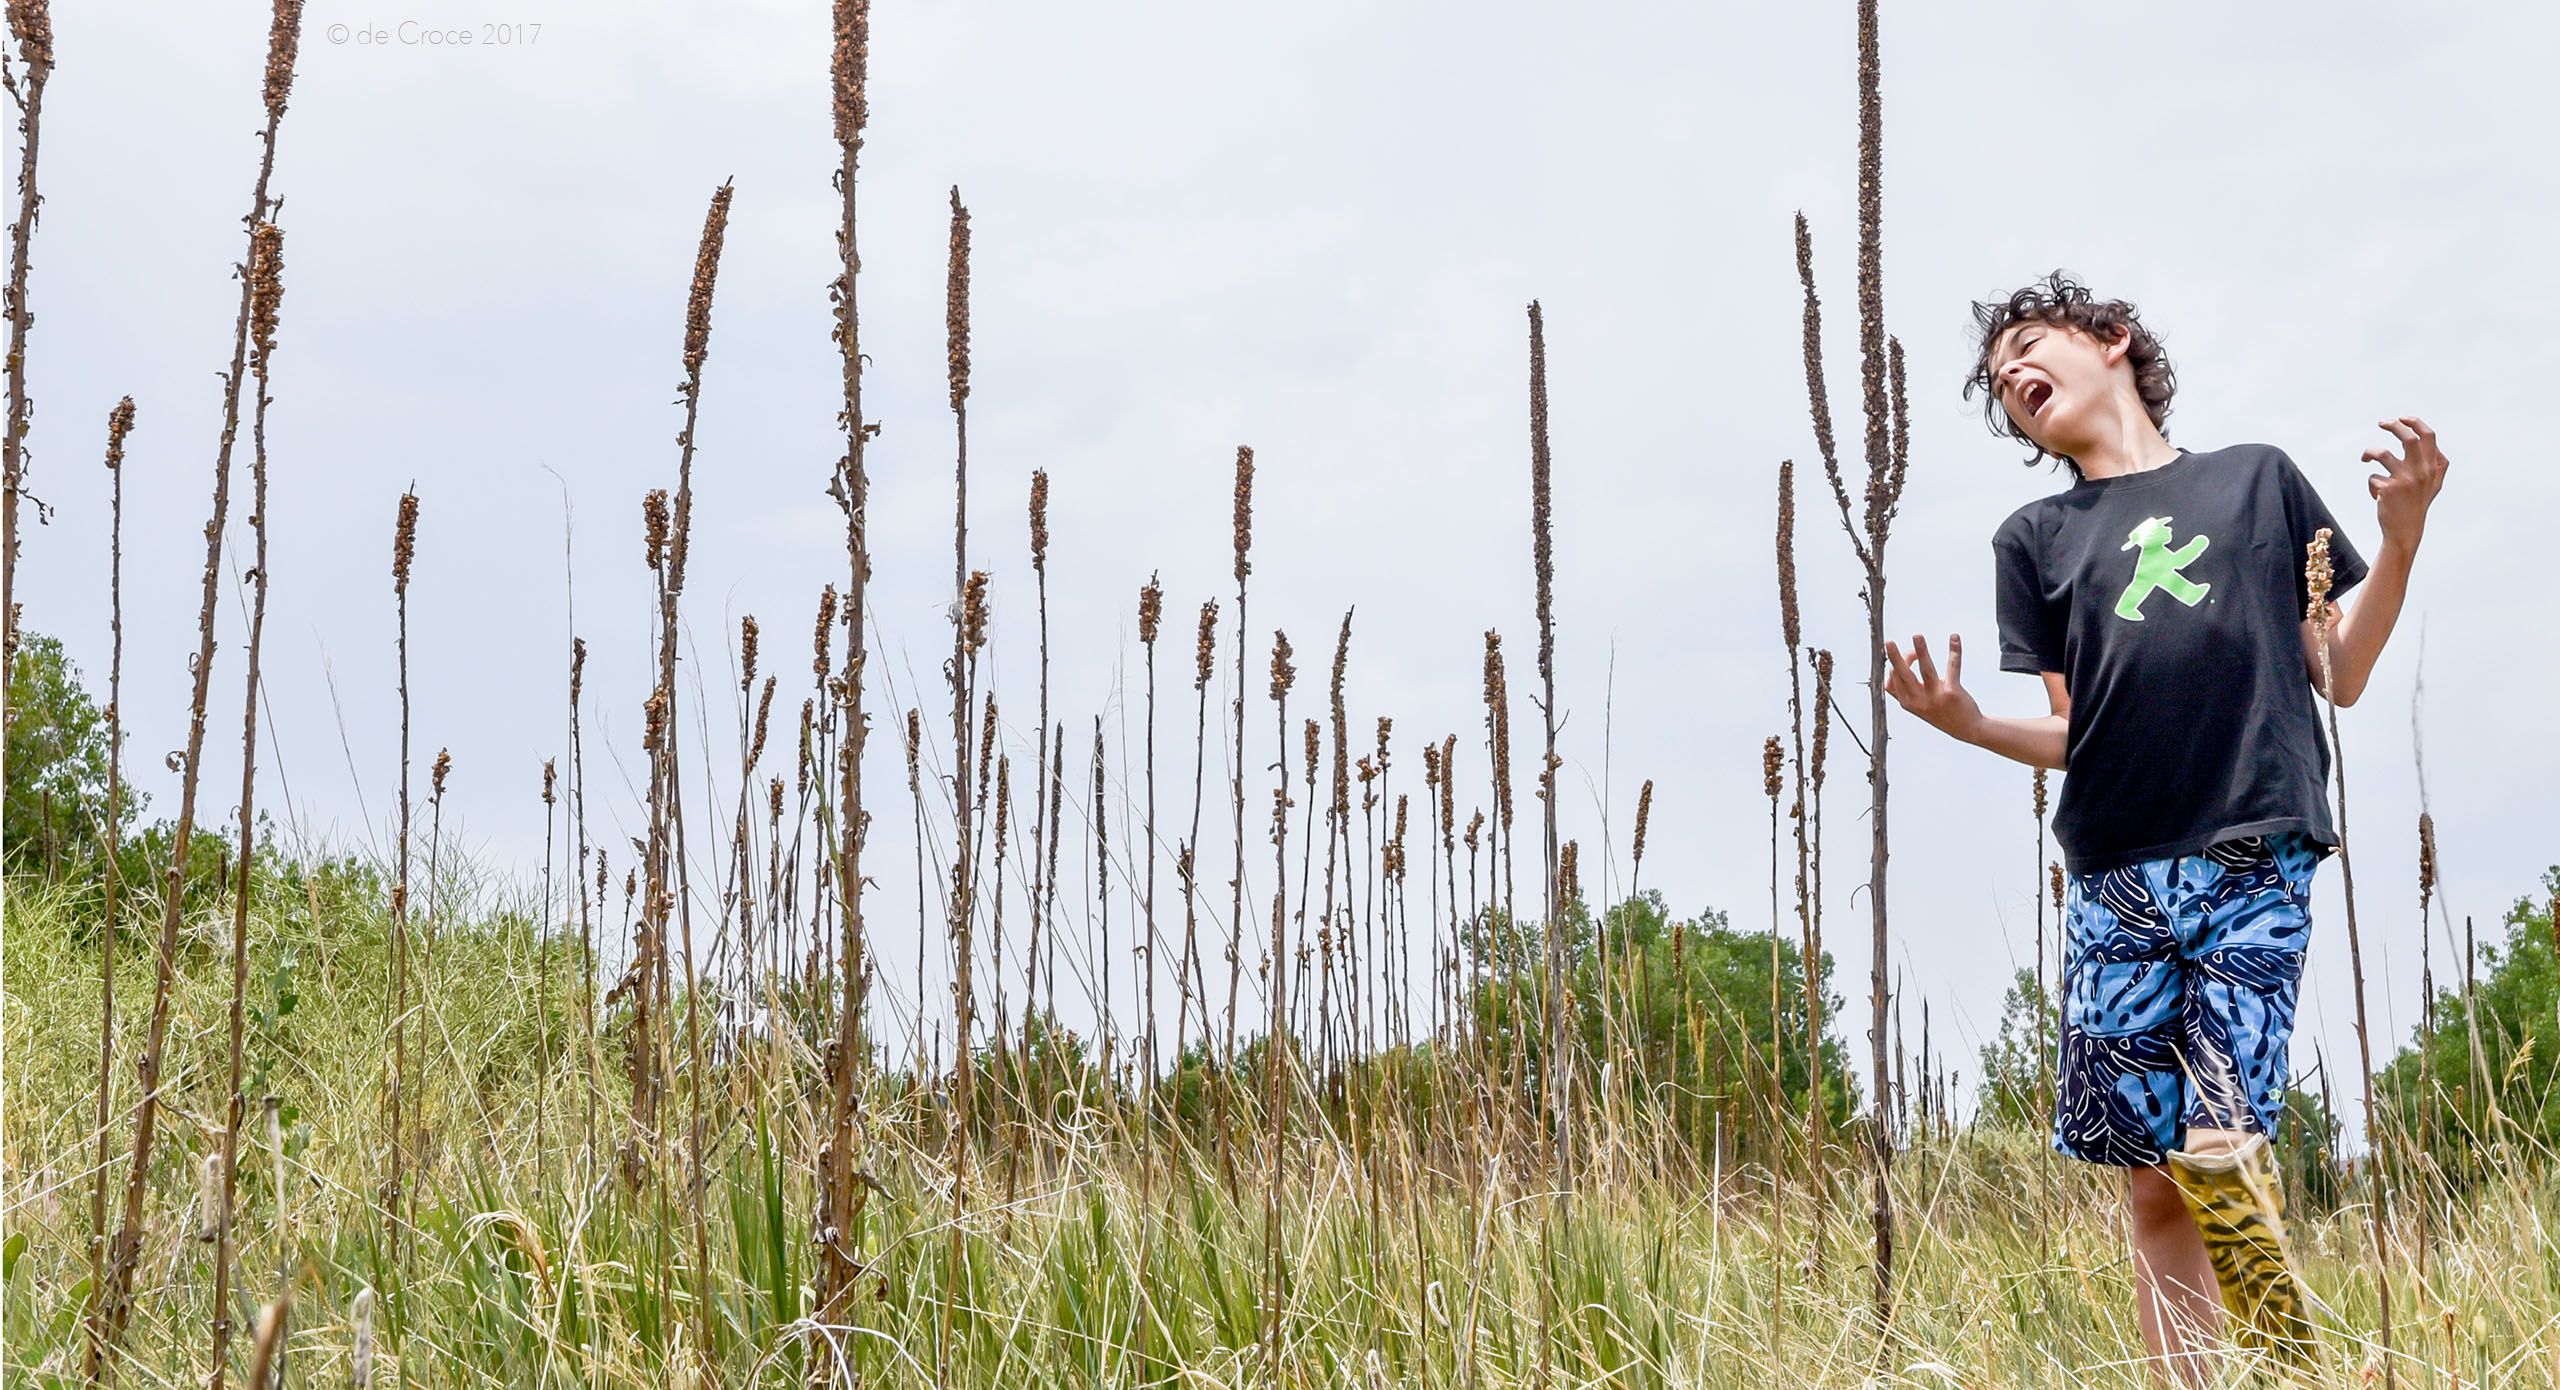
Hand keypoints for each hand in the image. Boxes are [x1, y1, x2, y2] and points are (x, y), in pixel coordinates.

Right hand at [1882, 633, 1982, 742]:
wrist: (1967, 728)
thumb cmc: (1941, 712)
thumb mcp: (1918, 704)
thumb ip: (1907, 689)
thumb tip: (1897, 665)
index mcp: (1907, 703)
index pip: (1893, 680)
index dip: (1897, 664)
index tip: (1909, 654)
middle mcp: (1919, 701)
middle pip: (1903, 675)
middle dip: (1895, 657)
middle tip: (1889, 642)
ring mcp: (1936, 697)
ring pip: (1926, 670)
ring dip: (1921, 651)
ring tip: (1917, 636)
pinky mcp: (1953, 693)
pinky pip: (1952, 668)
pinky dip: (1954, 651)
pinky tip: (1955, 638)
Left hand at [2362, 415, 2448, 553]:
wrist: (2405, 531)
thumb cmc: (2417, 505)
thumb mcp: (2434, 485)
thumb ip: (2437, 464)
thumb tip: (2429, 442)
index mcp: (2434, 468)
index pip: (2429, 437)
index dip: (2415, 423)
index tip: (2402, 418)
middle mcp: (2422, 471)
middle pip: (2407, 438)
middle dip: (2393, 426)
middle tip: (2381, 423)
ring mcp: (2406, 480)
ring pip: (2381, 453)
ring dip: (2369, 452)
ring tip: (2365, 458)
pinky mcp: (2389, 489)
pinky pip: (2372, 477)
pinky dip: (2371, 485)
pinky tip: (2377, 497)